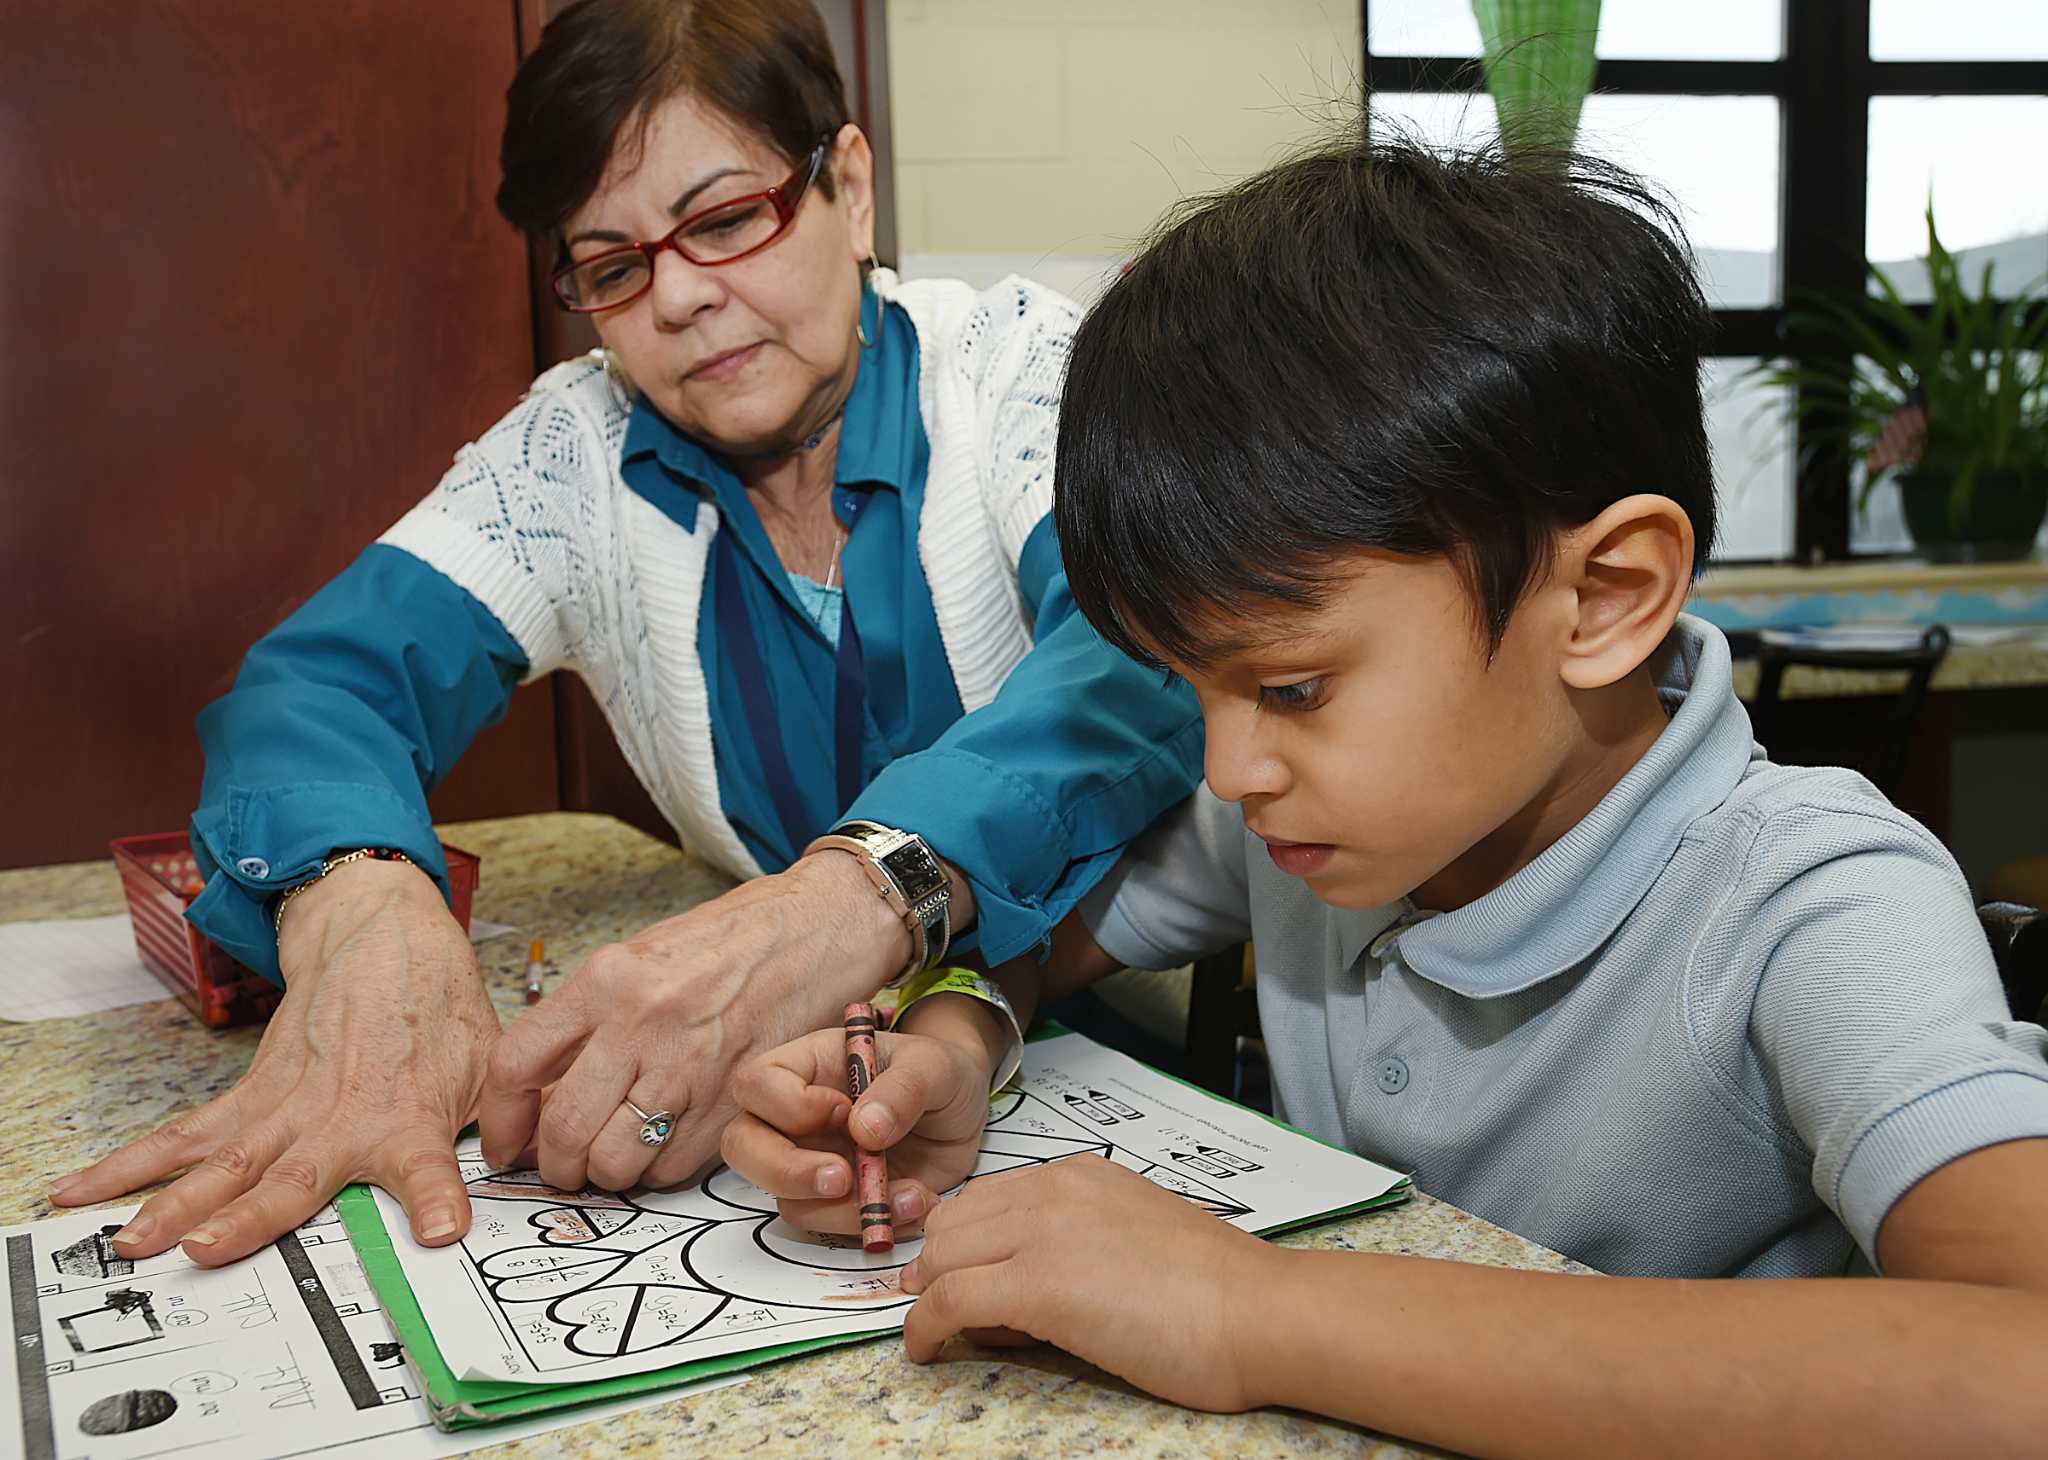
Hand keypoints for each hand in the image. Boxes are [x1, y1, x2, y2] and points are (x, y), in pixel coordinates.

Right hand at [48, 858, 497, 1265]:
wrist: (382, 934)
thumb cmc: (440, 1007)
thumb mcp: (493, 1059)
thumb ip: (507, 1120)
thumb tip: (535, 1165)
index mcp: (408, 1115)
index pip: (429, 1166)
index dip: (435, 1198)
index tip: (439, 1232)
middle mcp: (339, 1116)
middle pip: (291, 1176)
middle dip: (250, 1216)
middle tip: (208, 1250)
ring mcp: (288, 1107)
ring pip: (223, 1163)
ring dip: (173, 1203)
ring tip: (134, 1242)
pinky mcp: (253, 1095)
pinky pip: (186, 1136)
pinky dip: (131, 1165)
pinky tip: (79, 1193)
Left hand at [477, 851, 918, 1193]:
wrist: (822, 927)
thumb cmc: (734, 940)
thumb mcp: (644, 956)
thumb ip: (593, 1018)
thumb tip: (545, 1091)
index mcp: (608, 979)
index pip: (518, 1063)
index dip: (501, 1120)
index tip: (505, 1144)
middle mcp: (642, 1022)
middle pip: (563, 1129)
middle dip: (555, 1166)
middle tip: (563, 1167)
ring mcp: (691, 1065)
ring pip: (615, 1160)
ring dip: (607, 1175)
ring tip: (616, 1159)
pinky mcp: (734, 1098)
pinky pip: (673, 1165)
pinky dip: (661, 1170)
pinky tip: (668, 1144)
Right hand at [720, 1006, 1001, 1234]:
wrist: (963, 1115)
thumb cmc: (939, 1074)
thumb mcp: (934, 1067)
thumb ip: (903, 1089)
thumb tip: (863, 1129)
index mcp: (808, 1065)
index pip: (757, 1084)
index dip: (789, 1105)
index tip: (844, 1111)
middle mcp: (795, 1116)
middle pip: (742, 1146)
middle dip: (785, 1171)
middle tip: (842, 1179)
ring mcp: (810, 1159)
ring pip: (785, 1199)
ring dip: (844, 1210)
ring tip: (910, 1194)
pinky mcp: (834, 1199)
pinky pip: (829, 1224)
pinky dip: (871, 1224)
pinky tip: (914, 1202)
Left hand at [900, 1155, 1273, 1411]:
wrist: (1258, 1312)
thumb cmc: (1216, 1292)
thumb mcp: (1135, 1236)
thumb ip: (1079, 1240)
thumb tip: (1022, 1284)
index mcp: (1081, 1174)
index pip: (986, 1199)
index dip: (963, 1242)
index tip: (954, 1276)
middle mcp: (1054, 1189)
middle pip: (953, 1223)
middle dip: (938, 1268)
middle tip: (944, 1311)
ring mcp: (1043, 1232)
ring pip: (942, 1259)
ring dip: (930, 1297)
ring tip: (942, 1334)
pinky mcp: (1037, 1285)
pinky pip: (947, 1302)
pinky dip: (923, 1329)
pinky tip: (926, 1352)